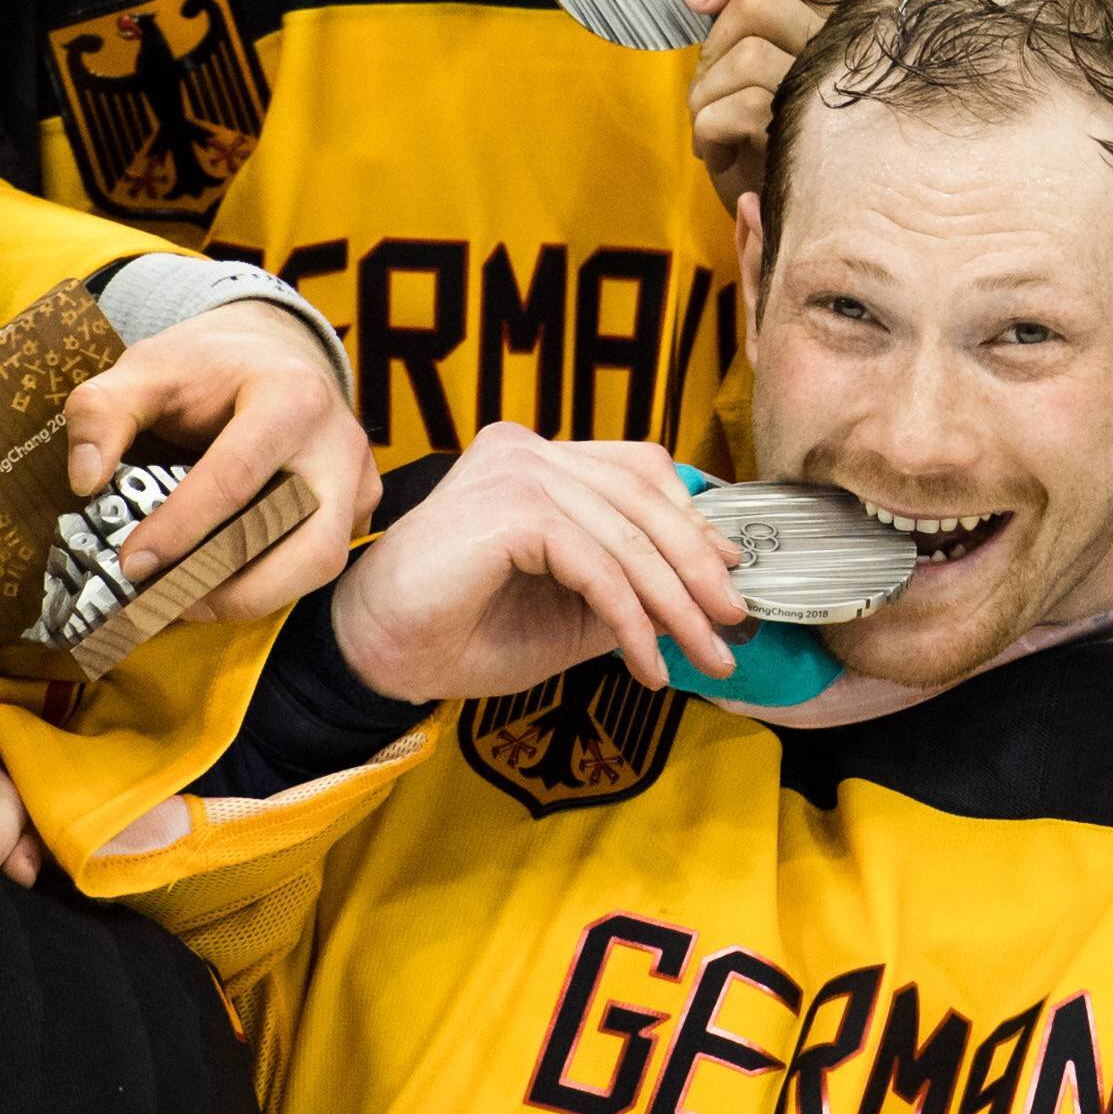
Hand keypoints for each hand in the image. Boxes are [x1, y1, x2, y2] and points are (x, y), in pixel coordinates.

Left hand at [63, 302, 367, 623]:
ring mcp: (358, 480)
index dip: (181, 529)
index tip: (131, 564)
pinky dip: (267, 583)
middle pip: (307, 544)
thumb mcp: (145, 369)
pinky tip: (216, 585)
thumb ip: (102, 412)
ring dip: (251, 595)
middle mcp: (338, 443)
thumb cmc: (206, 367)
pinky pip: (318, 561)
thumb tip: (86, 481)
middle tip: (166, 601)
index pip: (237, 478)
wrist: (269, 351)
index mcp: (290, 396)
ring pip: (319, 565)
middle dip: (233, 587)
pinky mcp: (358, 508)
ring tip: (185, 601)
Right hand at [321, 425, 744, 701]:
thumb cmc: (461, 630)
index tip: (731, 576)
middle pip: (645, 500)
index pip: (639, 471)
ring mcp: (516, 470)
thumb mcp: (569, 608)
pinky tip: (645, 663)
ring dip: (674, 608)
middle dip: (698, 572)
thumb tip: (706, 598)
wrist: (379, 655)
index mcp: (536, 459)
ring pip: (629, 538)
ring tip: (702, 659)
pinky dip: (631, 620)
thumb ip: (628, 587)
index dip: (692, 521)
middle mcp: (527, 450)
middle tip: (732, 627)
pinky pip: (598, 566)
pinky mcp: (510, 507)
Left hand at [683, 0, 840, 212]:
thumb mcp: (751, 65)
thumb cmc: (759, 137)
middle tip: (716, 91)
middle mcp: (846, 45)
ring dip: (706, 97)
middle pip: (756, 2)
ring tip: (717, 129)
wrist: (778, 216)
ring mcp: (835, 91)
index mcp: (832, 15)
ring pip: (746, 55)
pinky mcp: (814, 139)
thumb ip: (747, 20)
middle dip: (712, 49)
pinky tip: (723, 155)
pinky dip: (708, 133)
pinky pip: (738, 108)